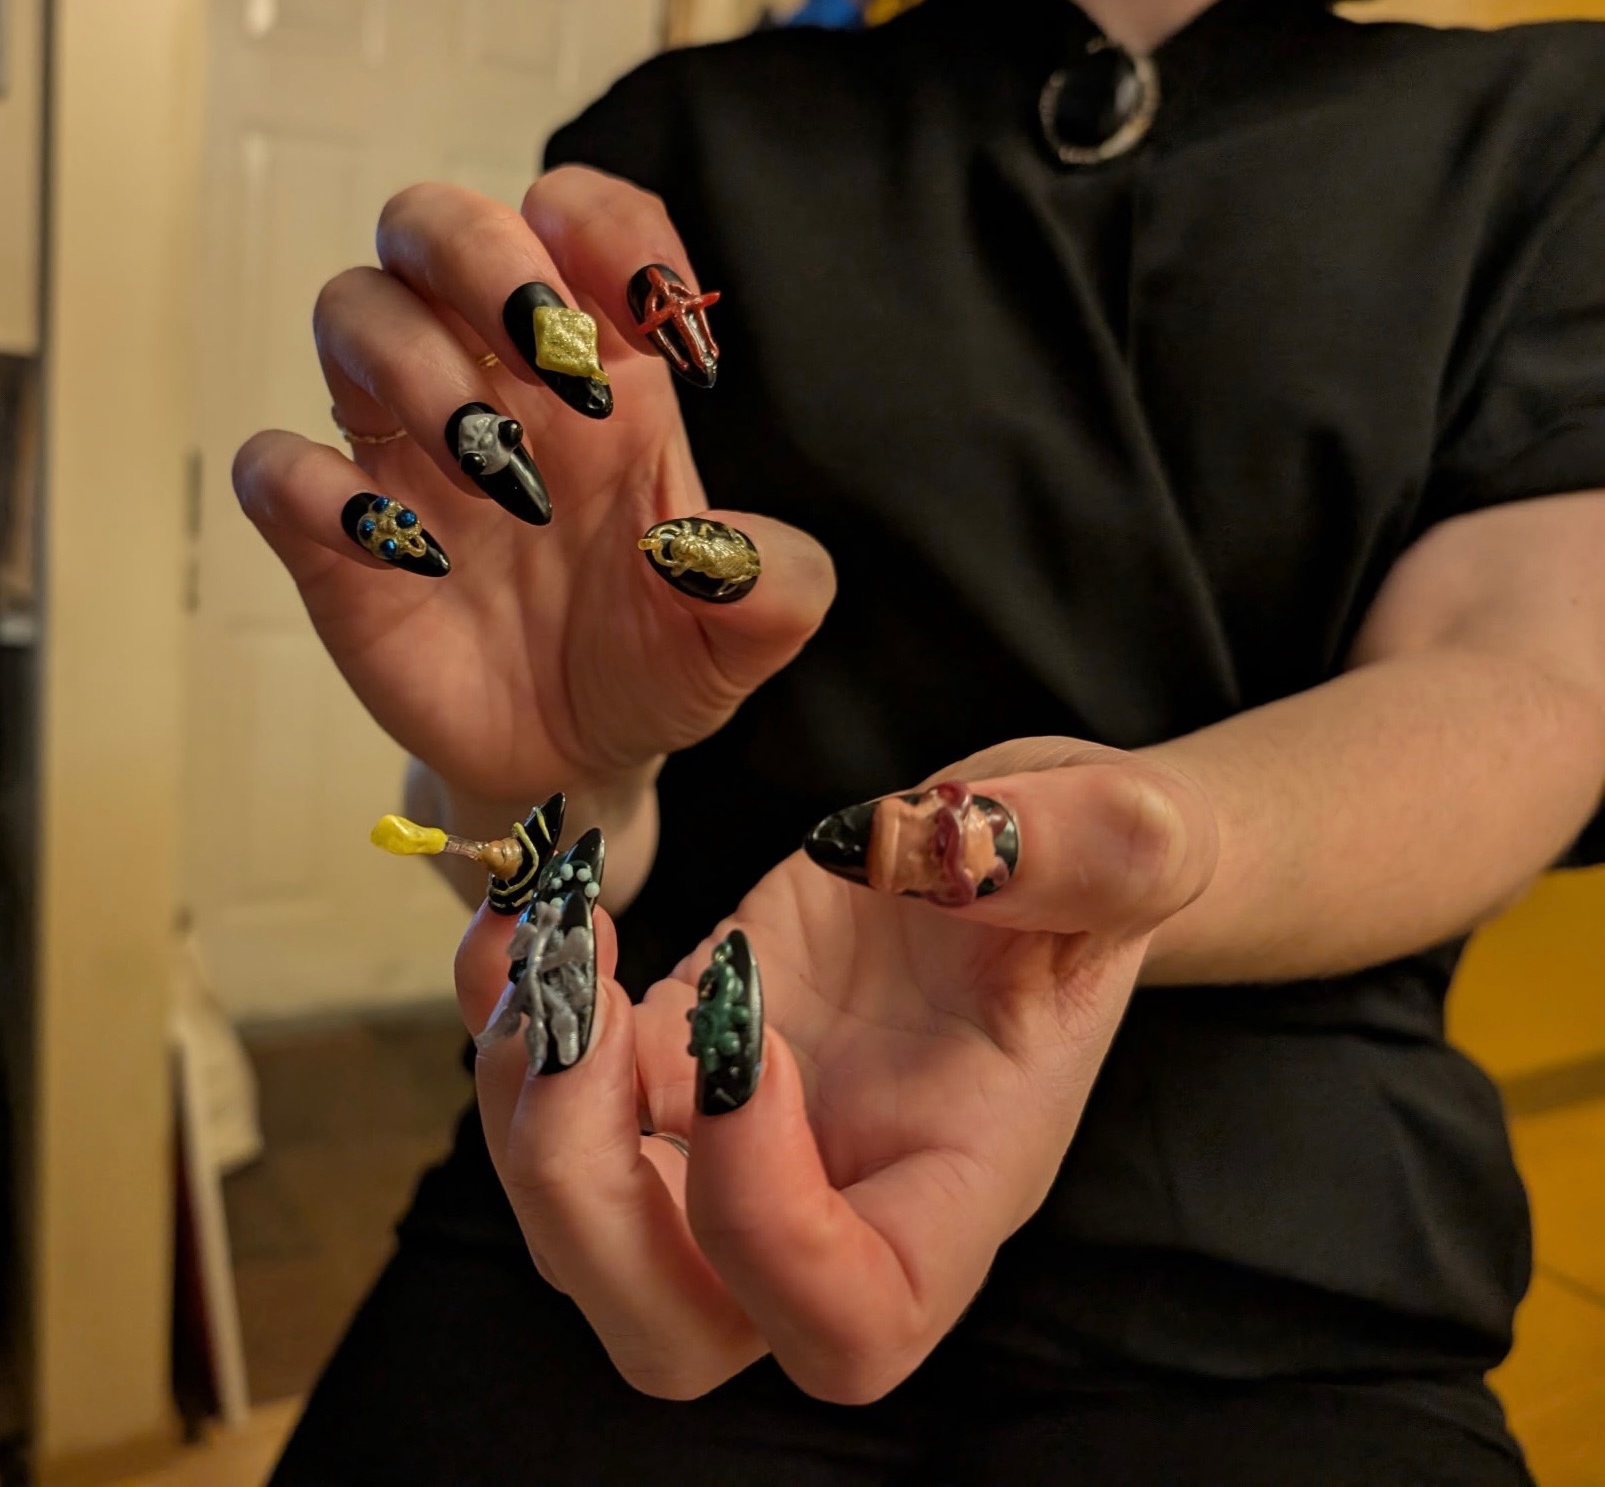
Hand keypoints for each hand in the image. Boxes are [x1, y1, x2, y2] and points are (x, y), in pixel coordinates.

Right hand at [232, 171, 834, 819]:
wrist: (576, 759)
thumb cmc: (656, 660)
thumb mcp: (740, 635)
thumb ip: (772, 590)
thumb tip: (731, 558)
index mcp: (602, 377)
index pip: (580, 222)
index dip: (608, 227)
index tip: (655, 308)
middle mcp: (493, 384)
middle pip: (435, 225)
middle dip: (485, 260)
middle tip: (553, 361)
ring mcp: (405, 454)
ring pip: (352, 310)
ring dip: (419, 372)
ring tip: (500, 480)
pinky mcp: (335, 539)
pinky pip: (274, 466)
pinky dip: (315, 488)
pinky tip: (404, 552)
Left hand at [458, 740, 1217, 1401]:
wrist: (1019, 847)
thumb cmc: (1095, 870)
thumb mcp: (1133, 840)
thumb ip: (1097, 851)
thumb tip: (964, 844)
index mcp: (953, 1189)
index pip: (847, 1326)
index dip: (765, 1228)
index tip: (752, 1045)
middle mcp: (834, 1197)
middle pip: (668, 1330)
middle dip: (585, 1196)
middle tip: (589, 1019)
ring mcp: (738, 1140)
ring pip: (579, 1231)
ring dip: (522, 1103)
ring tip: (545, 945)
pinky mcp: (676, 1056)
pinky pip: (553, 1097)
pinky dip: (505, 1021)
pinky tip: (522, 916)